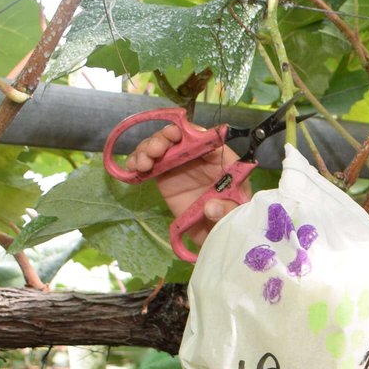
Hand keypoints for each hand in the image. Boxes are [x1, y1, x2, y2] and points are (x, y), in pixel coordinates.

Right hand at [127, 124, 242, 242]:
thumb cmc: (231, 218)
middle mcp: (198, 157)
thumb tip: (211, 207)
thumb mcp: (236, 214)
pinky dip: (139, 162)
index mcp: (220, 158)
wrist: (214, 236)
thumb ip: (228, 209)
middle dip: (164, 138)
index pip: (206, 137)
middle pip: (179, 137)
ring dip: (147, 148)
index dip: (189, 133)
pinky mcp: (164, 178)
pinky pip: (150, 164)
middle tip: (154, 151)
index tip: (176, 137)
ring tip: (142, 163)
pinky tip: (132, 167)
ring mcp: (179, 166)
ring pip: (162, 147)